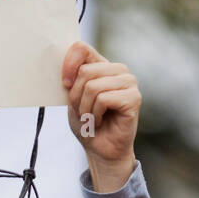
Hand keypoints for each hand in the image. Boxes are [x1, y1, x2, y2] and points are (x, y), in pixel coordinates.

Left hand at [62, 41, 139, 192]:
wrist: (100, 150)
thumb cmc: (88, 123)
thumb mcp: (73, 97)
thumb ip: (72, 78)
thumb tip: (65, 67)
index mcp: (103, 65)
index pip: (82, 48)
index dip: (69, 64)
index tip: (64, 84)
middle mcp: (119, 70)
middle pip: (85, 72)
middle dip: (77, 97)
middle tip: (83, 112)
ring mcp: (129, 82)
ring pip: (93, 86)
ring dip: (86, 109)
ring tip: (92, 118)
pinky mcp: (134, 98)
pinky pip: (103, 99)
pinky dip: (96, 114)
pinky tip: (101, 121)